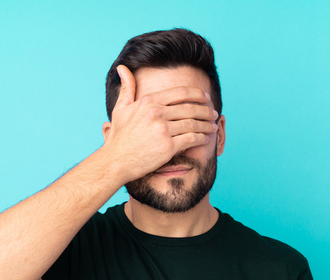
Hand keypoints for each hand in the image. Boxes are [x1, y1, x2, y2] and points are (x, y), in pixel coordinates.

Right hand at [102, 64, 218, 182]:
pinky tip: (205, 138)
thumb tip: (122, 68)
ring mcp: (163, 130)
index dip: (197, 94)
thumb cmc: (119, 136)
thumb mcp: (121, 108)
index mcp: (149, 101)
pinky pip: (191, 139)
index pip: (181, 93)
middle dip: (206, 111)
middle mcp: (157, 113)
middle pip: (190, 108)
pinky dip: (201, 138)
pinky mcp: (168, 146)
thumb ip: (127, 88)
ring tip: (213, 127)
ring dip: (207, 125)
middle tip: (214, 113)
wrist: (116, 161)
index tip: (205, 97)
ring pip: (193, 124)